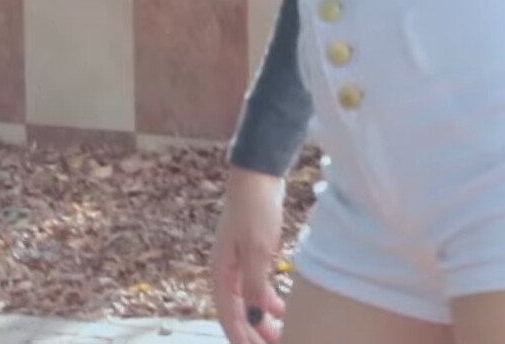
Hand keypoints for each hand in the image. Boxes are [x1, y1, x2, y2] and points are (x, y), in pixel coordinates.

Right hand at [211, 168, 288, 343]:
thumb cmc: (255, 210)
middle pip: (237, 314)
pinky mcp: (251, 256)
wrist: (257, 176)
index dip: (242, 338)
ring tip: (280, 336)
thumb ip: (255, 287)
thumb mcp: (258, 250)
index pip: (229, 317)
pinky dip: (268, 302)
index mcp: (221, 274)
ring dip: (261, 322)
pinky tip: (282, 310)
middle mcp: (226, 273)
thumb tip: (256, 319)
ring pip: (248, 303)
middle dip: (253, 335)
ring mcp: (238, 264)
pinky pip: (257, 288)